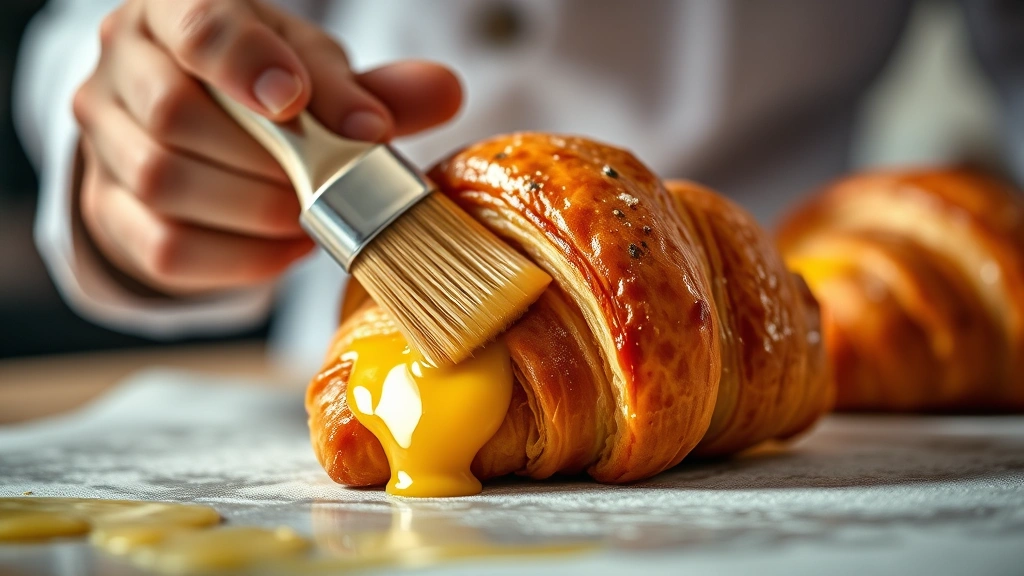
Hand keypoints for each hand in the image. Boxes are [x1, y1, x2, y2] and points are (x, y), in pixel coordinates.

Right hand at [73, 0, 461, 294]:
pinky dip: (239, 258)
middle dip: (267, 160)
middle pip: (177, 115)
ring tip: (309, 217)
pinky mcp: (109, 208)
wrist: (198, 136)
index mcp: (175, 12)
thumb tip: (444, 92)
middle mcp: (124, 67)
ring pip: (164, 182)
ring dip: (256, 210)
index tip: (295, 101)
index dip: (247, 65)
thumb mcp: (312, 75)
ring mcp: (105, 140)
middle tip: (323, 182)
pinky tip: (286, 247)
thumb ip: (369, 88)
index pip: (199, 27)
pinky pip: (166, 247)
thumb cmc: (260, 92)